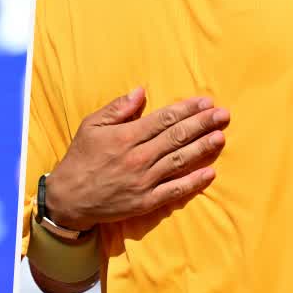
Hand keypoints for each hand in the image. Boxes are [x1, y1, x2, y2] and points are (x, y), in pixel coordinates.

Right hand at [44, 87, 228, 231]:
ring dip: (203, 148)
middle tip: (224, 115)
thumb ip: (117, 109)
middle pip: (177, 137)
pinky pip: (174, 190)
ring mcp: (144, 181)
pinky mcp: (146, 201)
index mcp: (125, 136)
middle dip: (202, 124)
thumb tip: (141, 91)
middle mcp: (138, 157)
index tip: (206, 102)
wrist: (69, 199)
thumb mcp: (91, 126)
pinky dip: (193, 182)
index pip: (164, 119)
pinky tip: (210, 173)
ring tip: (221, 137)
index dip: (187, 109)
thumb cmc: (80, 159)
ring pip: (179, 161)